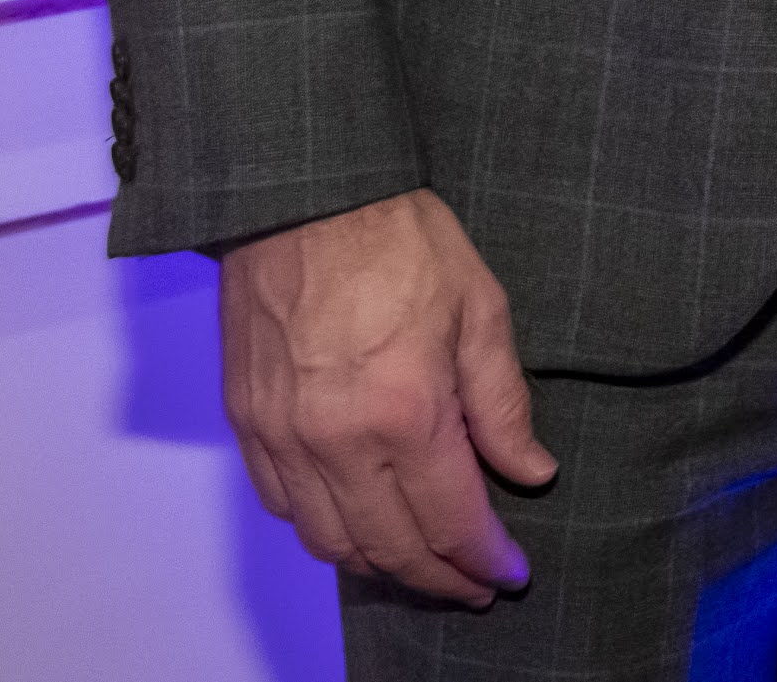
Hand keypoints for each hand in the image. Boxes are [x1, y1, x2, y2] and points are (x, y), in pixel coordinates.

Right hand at [219, 188, 556, 602]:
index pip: (449, 522)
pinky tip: (357, 519)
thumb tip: (530, 471)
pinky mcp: (246, 423)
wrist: (302, 193)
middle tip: (473, 584)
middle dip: (437, 579)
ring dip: (378, 564)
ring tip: (421, 561)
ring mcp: (282, 437)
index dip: (483, 560)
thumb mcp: (480, 307)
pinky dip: (323, 529)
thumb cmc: (398, 238)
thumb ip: (503, 402)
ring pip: (329, 543)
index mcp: (404, 413)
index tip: (509, 574)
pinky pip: (282, 507)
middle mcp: (335, 442)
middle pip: (388, 550)